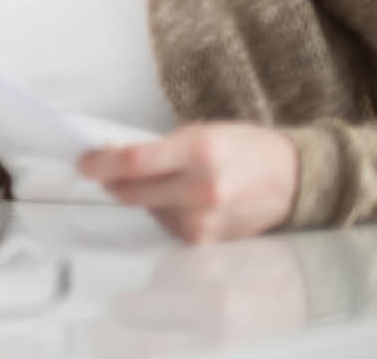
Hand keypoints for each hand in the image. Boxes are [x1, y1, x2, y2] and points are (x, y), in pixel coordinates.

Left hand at [78, 122, 298, 242]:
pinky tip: (185, 202)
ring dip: (144, 197)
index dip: (101, 163)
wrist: (293, 180)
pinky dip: (165, 213)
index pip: (134, 162)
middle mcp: (201, 189)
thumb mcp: (201, 134)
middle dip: (111, 182)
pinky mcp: (208, 242)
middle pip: (132, 191)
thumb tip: (111, 160)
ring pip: (148, 210)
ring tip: (170, 183)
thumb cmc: (243, 149)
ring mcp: (205, 220)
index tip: (83, 162)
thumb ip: (158, 150)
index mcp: (198, 151)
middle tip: (103, 172)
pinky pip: (168, 227)